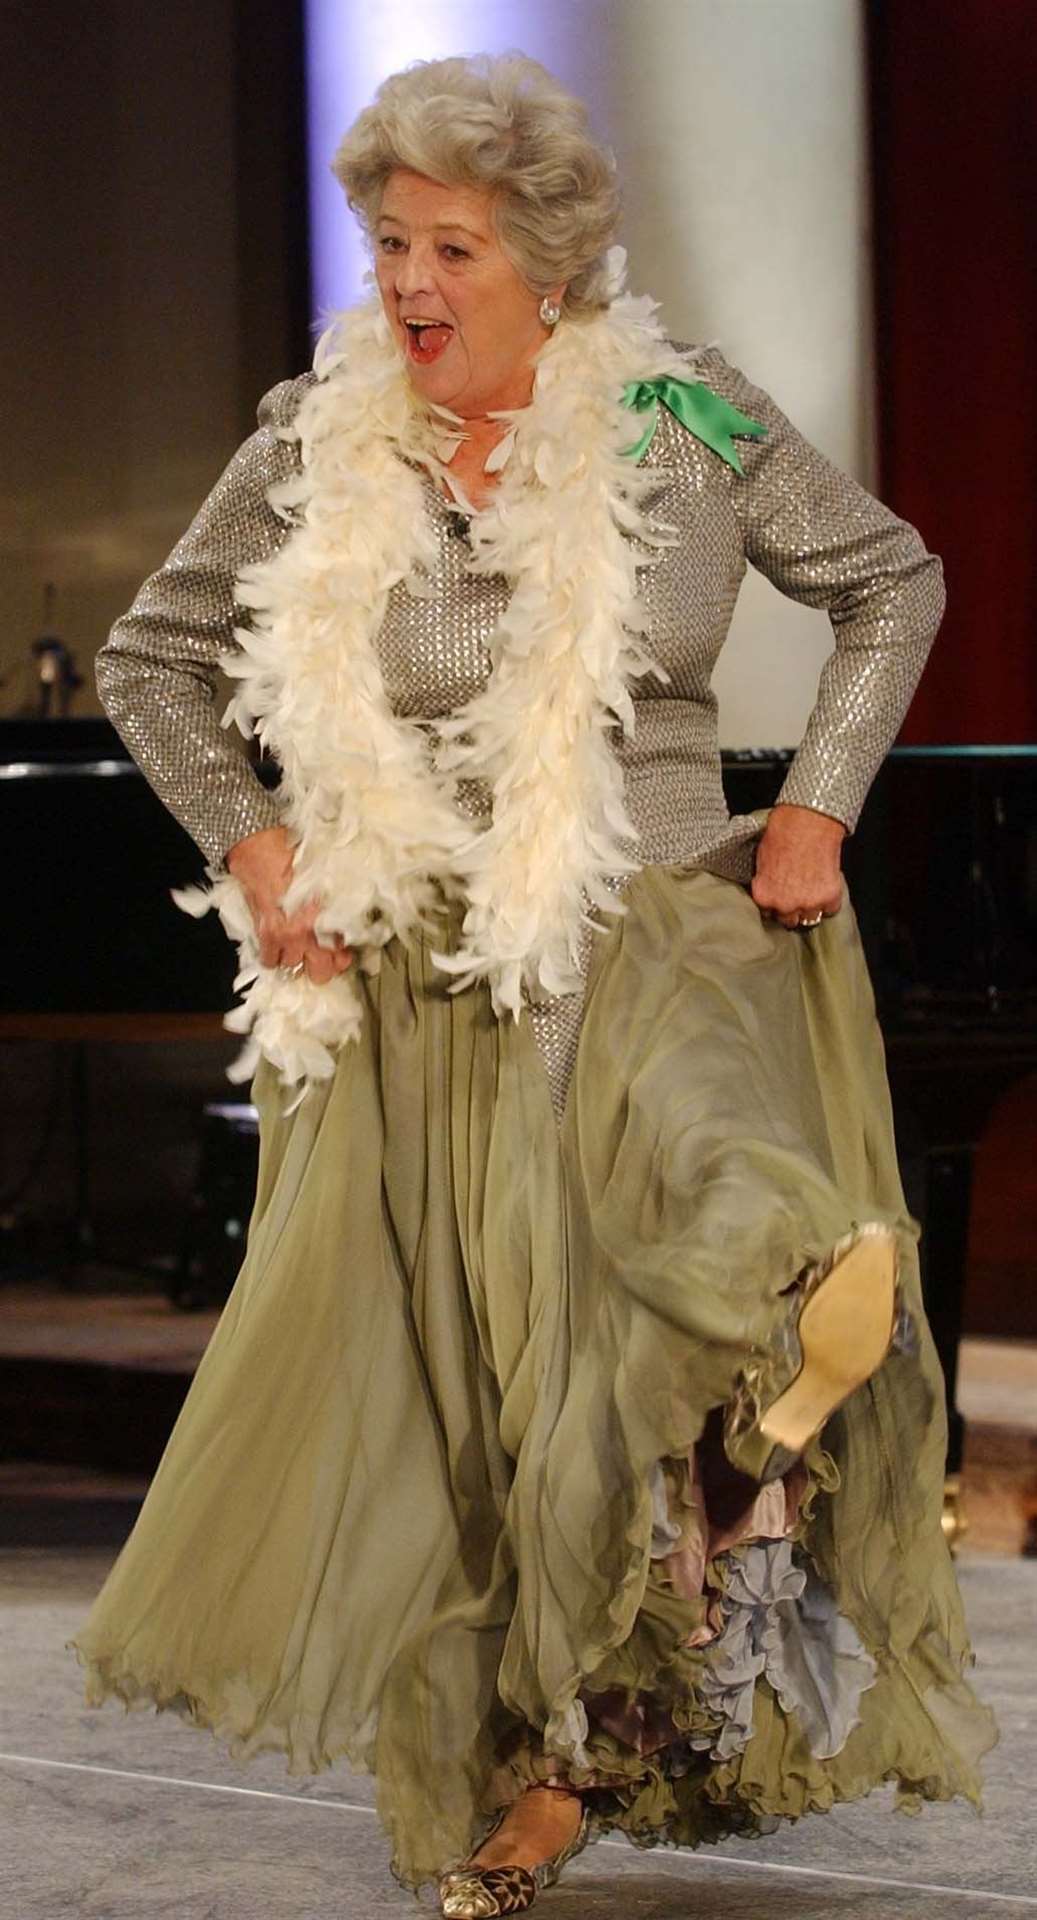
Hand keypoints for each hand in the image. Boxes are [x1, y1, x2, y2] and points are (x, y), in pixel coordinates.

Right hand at [225, 825, 353, 983]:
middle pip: (321, 972)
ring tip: (297, 946)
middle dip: (323, 966)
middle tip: (322, 955)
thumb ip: (336, 903)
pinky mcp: (263, 934)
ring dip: (296, 957)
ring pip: (294, 966)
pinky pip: (269, 961)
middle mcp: (307, 932)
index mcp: (326, 916)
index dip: (342, 956)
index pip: (342, 952)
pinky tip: (277, 947)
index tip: (342, 953)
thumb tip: (344, 922)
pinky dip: (272, 957)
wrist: (259, 846)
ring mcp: (284, 936)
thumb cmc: (292, 854)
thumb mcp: (325, 876)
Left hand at [750, 804, 845, 930]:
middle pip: (789, 921)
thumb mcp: (762, 860)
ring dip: (811, 908)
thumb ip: (765, 881)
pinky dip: (830, 900)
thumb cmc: (782, 833)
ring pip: (811, 919)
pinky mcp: (830, 898)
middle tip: (797, 895)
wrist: (808, 822)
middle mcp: (785, 906)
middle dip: (792, 910)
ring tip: (813, 892)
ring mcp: (809, 904)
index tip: (781, 899)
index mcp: (764, 896)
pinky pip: (831, 909)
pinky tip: (826, 885)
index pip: (768, 914)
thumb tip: (769, 886)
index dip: (776, 905)